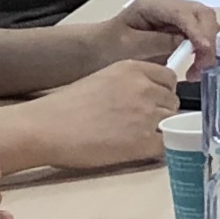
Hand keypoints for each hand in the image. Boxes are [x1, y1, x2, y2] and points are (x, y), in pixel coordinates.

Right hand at [34, 57, 184, 171]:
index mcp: (133, 69)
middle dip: (161, 112)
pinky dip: (157, 149)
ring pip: (173, 123)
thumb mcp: (103, 79)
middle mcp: (144, 88)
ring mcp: (146, 114)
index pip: (169, 78)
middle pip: (172, 101)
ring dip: (161, 131)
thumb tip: (149, 96)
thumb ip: (130, 84)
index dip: (162, 92)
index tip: (153, 102)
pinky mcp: (143, 141)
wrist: (46, 128)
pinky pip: (167, 145)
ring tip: (136, 137)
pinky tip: (138, 150)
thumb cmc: (65, 107)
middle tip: (140, 124)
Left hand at [108, 0, 219, 63]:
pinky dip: (204, 52)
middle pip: (202, 14)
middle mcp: (170, 4)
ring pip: (207, 24)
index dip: (198, 30)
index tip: (204, 51)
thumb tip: (185, 43)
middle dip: (209, 40)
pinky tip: (196, 68)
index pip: (184, 13)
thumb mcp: (130, 46)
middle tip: (203, 66)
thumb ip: (158, 42)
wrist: (100, 49)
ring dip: (208, 47)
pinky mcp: (182, 28)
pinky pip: (202, 36)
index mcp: (153, 3)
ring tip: (197, 70)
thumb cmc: (109, 46)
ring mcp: (177, 15)